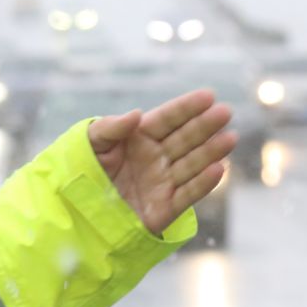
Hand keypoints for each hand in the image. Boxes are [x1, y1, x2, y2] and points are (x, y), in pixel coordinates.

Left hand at [88, 89, 236, 234]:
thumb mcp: (91, 144)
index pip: (168, 119)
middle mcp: (156, 157)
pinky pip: (187, 194)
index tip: (208, 96)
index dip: (187, 108)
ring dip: (211, 152)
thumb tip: (137, 115)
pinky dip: (203, 183)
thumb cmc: (83, 171)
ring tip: (230, 138)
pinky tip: (219, 169)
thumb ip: (111, 127)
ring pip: (192, 164)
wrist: (76, 211)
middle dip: (205, 126)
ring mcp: (162, 182)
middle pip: (185, 139)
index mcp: (140, 137)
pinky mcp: (164, 208)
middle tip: (225, 112)